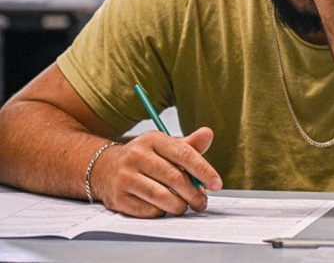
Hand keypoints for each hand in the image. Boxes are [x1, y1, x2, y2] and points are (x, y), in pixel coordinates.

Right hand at [93, 128, 221, 217]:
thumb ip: (189, 144)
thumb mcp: (164, 146)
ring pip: (162, 197)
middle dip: (194, 194)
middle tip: (203, 202)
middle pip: (175, 178)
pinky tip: (166, 208)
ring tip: (186, 207)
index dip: (204, 171)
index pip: (184, 154)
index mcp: (152, 139)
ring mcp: (125, 177)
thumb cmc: (144, 158)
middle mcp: (136, 156)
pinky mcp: (118, 198)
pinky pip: (149, 210)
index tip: (216, 184)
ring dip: (180, 206)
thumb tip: (208, 134)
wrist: (103, 168)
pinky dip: (162, 212)